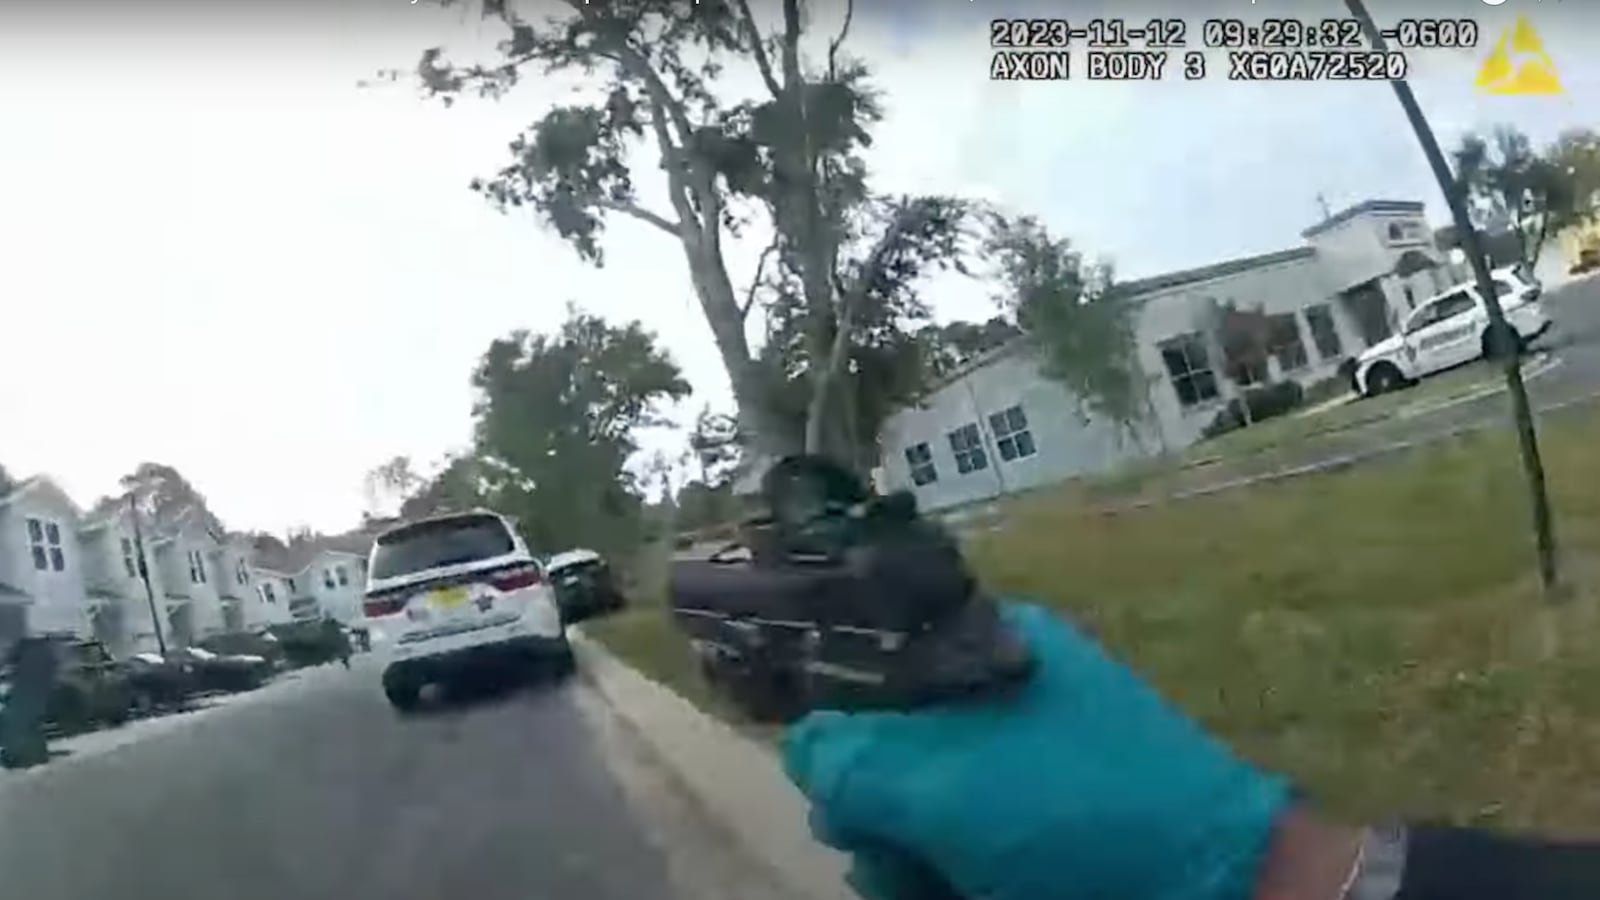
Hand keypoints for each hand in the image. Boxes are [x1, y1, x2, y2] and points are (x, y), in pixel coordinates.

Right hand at [782, 601, 1295, 899]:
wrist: (1211, 891)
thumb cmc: (1074, 810)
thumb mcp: (947, 782)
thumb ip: (851, 762)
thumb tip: (797, 747)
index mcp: (991, 652)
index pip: (880, 657)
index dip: (835, 707)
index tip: (813, 762)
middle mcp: (1002, 704)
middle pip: (886, 743)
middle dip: (864, 801)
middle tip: (870, 838)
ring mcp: (1019, 776)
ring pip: (912, 808)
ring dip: (892, 852)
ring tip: (914, 881)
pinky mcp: (1030, 840)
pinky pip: (949, 849)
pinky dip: (929, 878)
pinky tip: (937, 895)